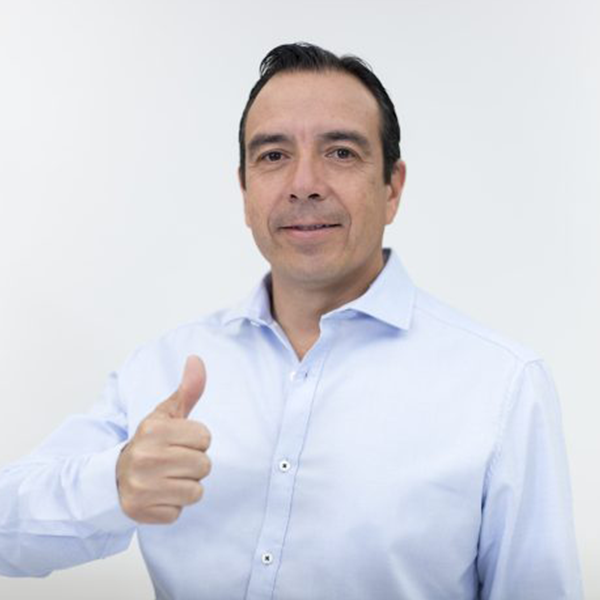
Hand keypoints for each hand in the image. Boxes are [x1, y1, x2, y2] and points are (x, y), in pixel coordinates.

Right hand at [116, 355, 211, 523]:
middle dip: (193, 464)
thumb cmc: (150, 442)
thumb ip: (187, 390)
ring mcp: (141, 487)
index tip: (178, 442)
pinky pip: (179, 512)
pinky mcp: (141, 512)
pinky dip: (172, 506)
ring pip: (196, 490)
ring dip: (186, 486)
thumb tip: (197, 359)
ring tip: (167, 478)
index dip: (196, 440)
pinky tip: (158, 495)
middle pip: (204, 465)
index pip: (205, 437)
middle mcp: (145, 457)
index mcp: (153, 429)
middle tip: (172, 462)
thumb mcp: (166, 415)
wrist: (113, 477)